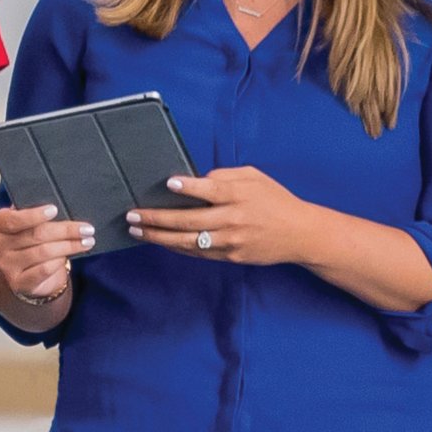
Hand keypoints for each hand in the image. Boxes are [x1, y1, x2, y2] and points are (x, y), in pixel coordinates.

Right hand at [0, 202, 89, 309]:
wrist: (20, 271)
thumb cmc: (27, 241)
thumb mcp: (26, 223)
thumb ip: (37, 215)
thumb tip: (63, 210)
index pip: (15, 219)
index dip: (35, 215)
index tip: (55, 210)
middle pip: (37, 235)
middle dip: (65, 231)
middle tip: (86, 229)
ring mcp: (7, 266)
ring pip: (44, 252)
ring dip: (69, 246)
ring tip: (86, 242)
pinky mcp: (19, 282)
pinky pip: (44, 270)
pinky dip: (59, 262)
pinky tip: (69, 257)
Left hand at [124, 166, 326, 267]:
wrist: (299, 234)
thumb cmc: (275, 200)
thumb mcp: (254, 177)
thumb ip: (225, 175)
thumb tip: (196, 179)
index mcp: (238, 195)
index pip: (210, 190)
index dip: (188, 188)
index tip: (168, 184)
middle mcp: (232, 219)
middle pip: (188, 220)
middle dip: (156, 218)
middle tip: (132, 215)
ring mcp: (230, 241)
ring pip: (188, 241)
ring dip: (159, 237)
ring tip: (137, 231)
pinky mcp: (231, 256)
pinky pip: (198, 253)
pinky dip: (177, 247)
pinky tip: (161, 242)